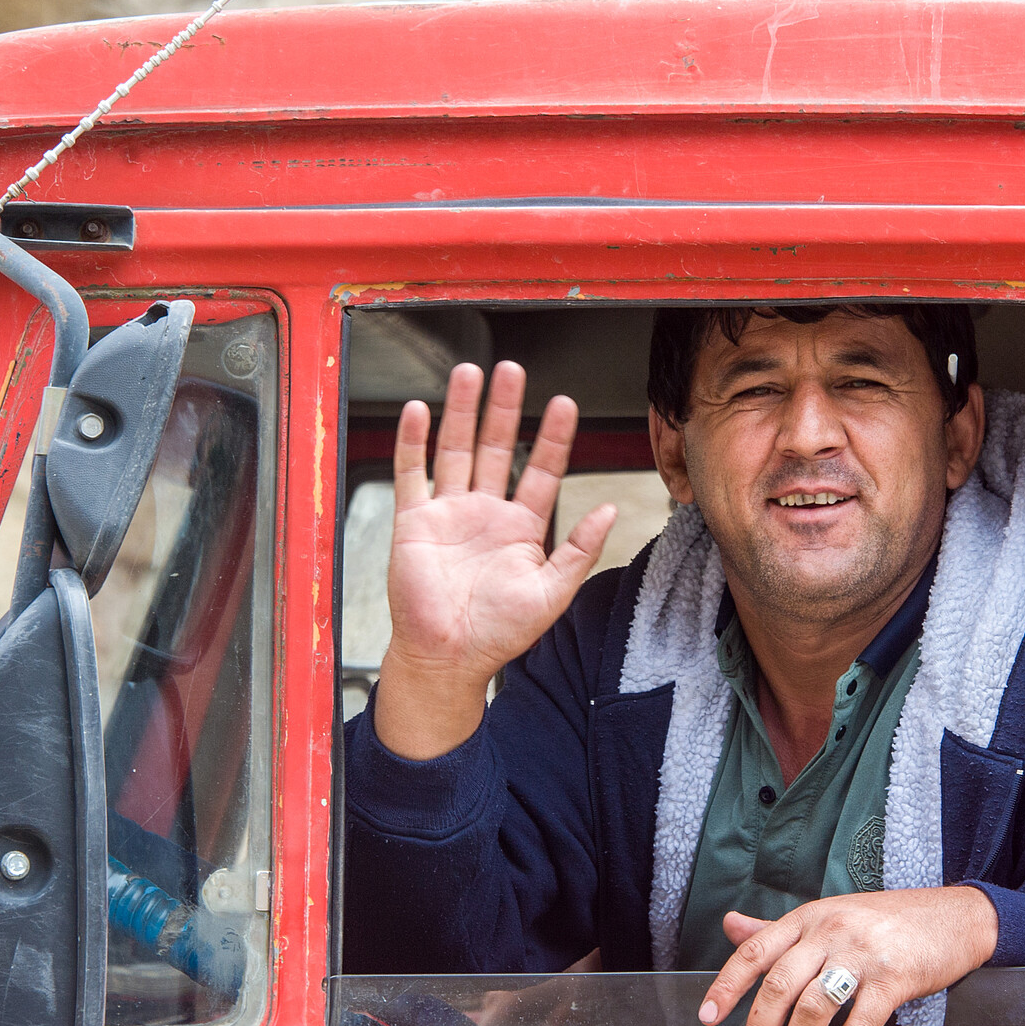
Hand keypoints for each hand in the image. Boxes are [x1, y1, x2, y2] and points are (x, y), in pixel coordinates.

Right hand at [372, 362, 615, 759]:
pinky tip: (419, 410)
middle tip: (513, 369)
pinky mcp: (414, 522)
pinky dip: (413, 441)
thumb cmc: (500, 633)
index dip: (555, 437)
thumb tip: (612, 508)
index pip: (542, 469)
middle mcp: (485, 512)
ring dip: (462, 411)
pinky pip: (412, 473)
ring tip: (470, 372)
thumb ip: (580, 548)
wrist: (449, 657)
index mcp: (521, 527)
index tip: (565, 403)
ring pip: (456, 449)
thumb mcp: (552, 592)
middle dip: (506, 408)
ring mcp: (449, 512)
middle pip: (498, 447)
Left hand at [697, 887, 998, 1025]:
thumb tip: (730, 925)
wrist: (955, 916)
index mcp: (809, 917)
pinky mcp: (894, 978)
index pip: (755, 950)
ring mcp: (863, 954)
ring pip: (813, 1007)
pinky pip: (858, 1024)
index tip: (708, 1017)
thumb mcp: (829, 915)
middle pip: (778, 985)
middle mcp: (831, 931)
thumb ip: (779, 928)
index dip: (726, 986)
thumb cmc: (889, 921)